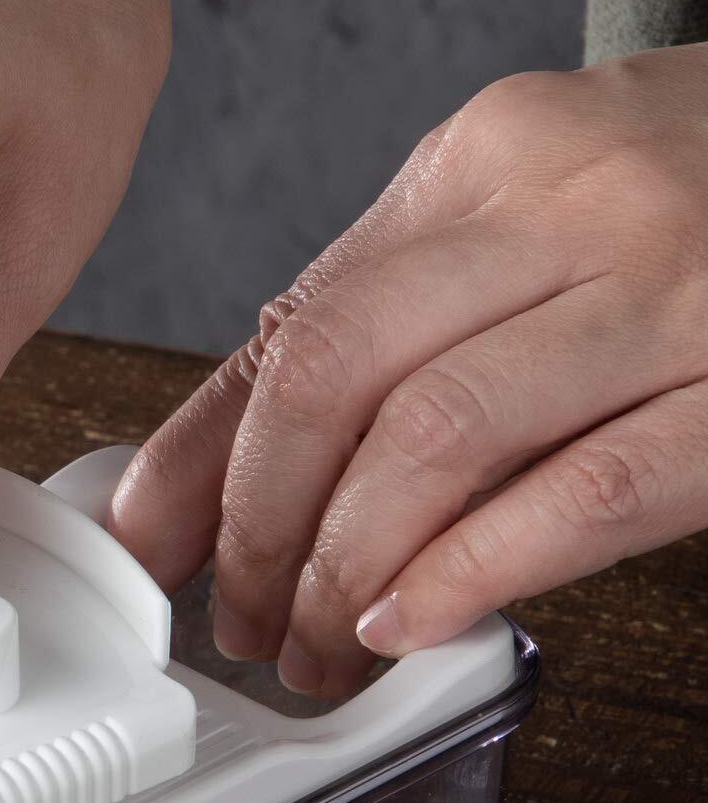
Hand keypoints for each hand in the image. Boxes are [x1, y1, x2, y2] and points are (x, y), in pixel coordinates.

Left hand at [112, 45, 707, 697]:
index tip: (149, 548)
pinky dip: (473, 571)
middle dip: (260, 527)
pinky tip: (414, 622)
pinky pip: (584, 494)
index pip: (298, 323)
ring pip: (439, 439)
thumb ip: (377, 326)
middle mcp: (573, 203)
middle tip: (243, 618)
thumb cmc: (697, 202)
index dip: (204, 460)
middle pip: (340, 378)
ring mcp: (676, 289)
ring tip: (318, 645)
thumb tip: (207, 473)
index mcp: (488, 157)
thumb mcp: (521, 221)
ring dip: (346, 572)